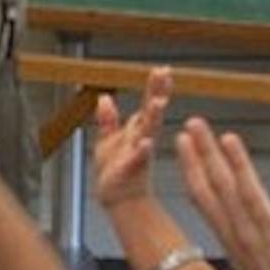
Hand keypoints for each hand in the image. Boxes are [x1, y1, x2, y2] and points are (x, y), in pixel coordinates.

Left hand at [92, 67, 171, 206]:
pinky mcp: (129, 169)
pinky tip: (146, 142)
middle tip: (165, 74)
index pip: (147, 104)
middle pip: (150, 112)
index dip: (154, 86)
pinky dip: (141, 151)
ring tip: (158, 102)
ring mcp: (137, 154)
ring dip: (152, 117)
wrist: (119, 200)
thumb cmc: (116, 172)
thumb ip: (108, 120)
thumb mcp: (107, 141)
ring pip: (147, 132)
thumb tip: (104, 98)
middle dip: (157, 92)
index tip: (162, 68)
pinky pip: (136, 159)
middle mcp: (141, 139)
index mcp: (137, 131)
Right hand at [176, 118, 269, 269]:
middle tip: (194, 123)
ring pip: (251, 197)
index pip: (202, 195)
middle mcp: (245, 233)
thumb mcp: (243, 253)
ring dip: (239, 166)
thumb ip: (234, 224)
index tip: (180, 139)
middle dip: (205, 153)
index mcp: (230, 235)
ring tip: (229, 138)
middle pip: (220, 188)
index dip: (190, 165)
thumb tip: (224, 200)